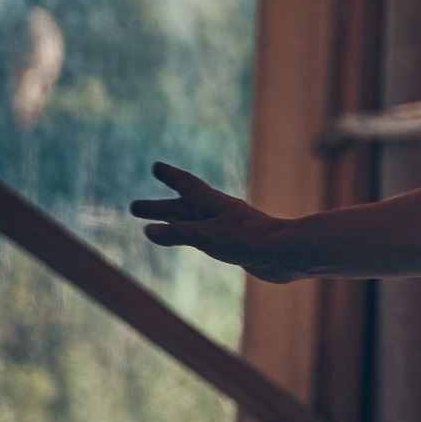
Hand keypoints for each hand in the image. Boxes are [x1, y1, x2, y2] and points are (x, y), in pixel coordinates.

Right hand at [129, 162, 302, 282]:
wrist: (286, 254)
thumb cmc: (249, 241)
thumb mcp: (207, 236)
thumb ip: (178, 233)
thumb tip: (149, 231)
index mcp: (214, 204)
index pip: (187, 185)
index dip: (171, 177)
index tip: (156, 167)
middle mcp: (219, 213)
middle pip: (183, 207)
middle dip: (159, 207)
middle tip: (135, 207)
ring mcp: (228, 229)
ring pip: (193, 223)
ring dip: (173, 222)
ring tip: (154, 225)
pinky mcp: (236, 245)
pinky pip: (205, 238)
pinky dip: (191, 237)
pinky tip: (192, 241)